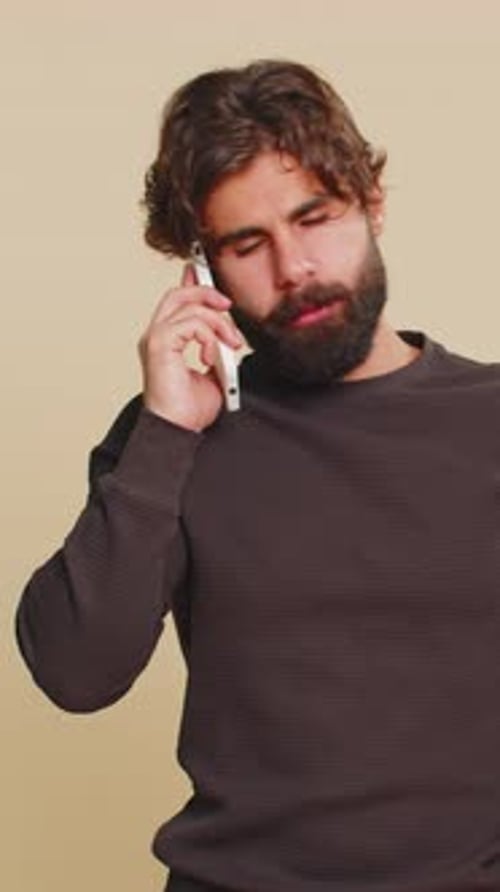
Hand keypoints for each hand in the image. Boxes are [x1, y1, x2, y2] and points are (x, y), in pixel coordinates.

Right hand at [138, 265, 242, 431]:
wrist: (178, 430)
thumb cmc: (190, 410)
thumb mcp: (214, 373)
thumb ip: (217, 350)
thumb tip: (227, 335)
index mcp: (166, 340)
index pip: (177, 301)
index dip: (192, 283)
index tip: (206, 271)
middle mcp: (157, 335)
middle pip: (179, 294)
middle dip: (207, 292)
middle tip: (228, 306)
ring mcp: (155, 338)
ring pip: (190, 307)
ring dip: (219, 323)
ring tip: (230, 345)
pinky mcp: (159, 345)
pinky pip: (191, 323)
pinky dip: (209, 338)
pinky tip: (212, 358)